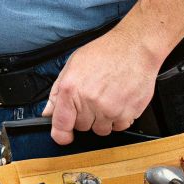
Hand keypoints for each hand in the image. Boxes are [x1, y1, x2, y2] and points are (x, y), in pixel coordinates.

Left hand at [41, 26, 159, 145]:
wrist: (135, 47)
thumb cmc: (105, 52)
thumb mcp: (73, 65)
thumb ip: (57, 91)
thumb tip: (48, 112)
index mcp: (71, 88)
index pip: (61, 124)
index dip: (61, 134)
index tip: (64, 136)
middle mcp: (90, 101)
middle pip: (82, 127)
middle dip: (86, 117)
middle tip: (94, 98)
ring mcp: (110, 108)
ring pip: (101, 130)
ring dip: (103, 119)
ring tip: (108, 98)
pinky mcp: (128, 112)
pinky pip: (119, 127)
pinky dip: (119, 118)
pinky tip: (120, 100)